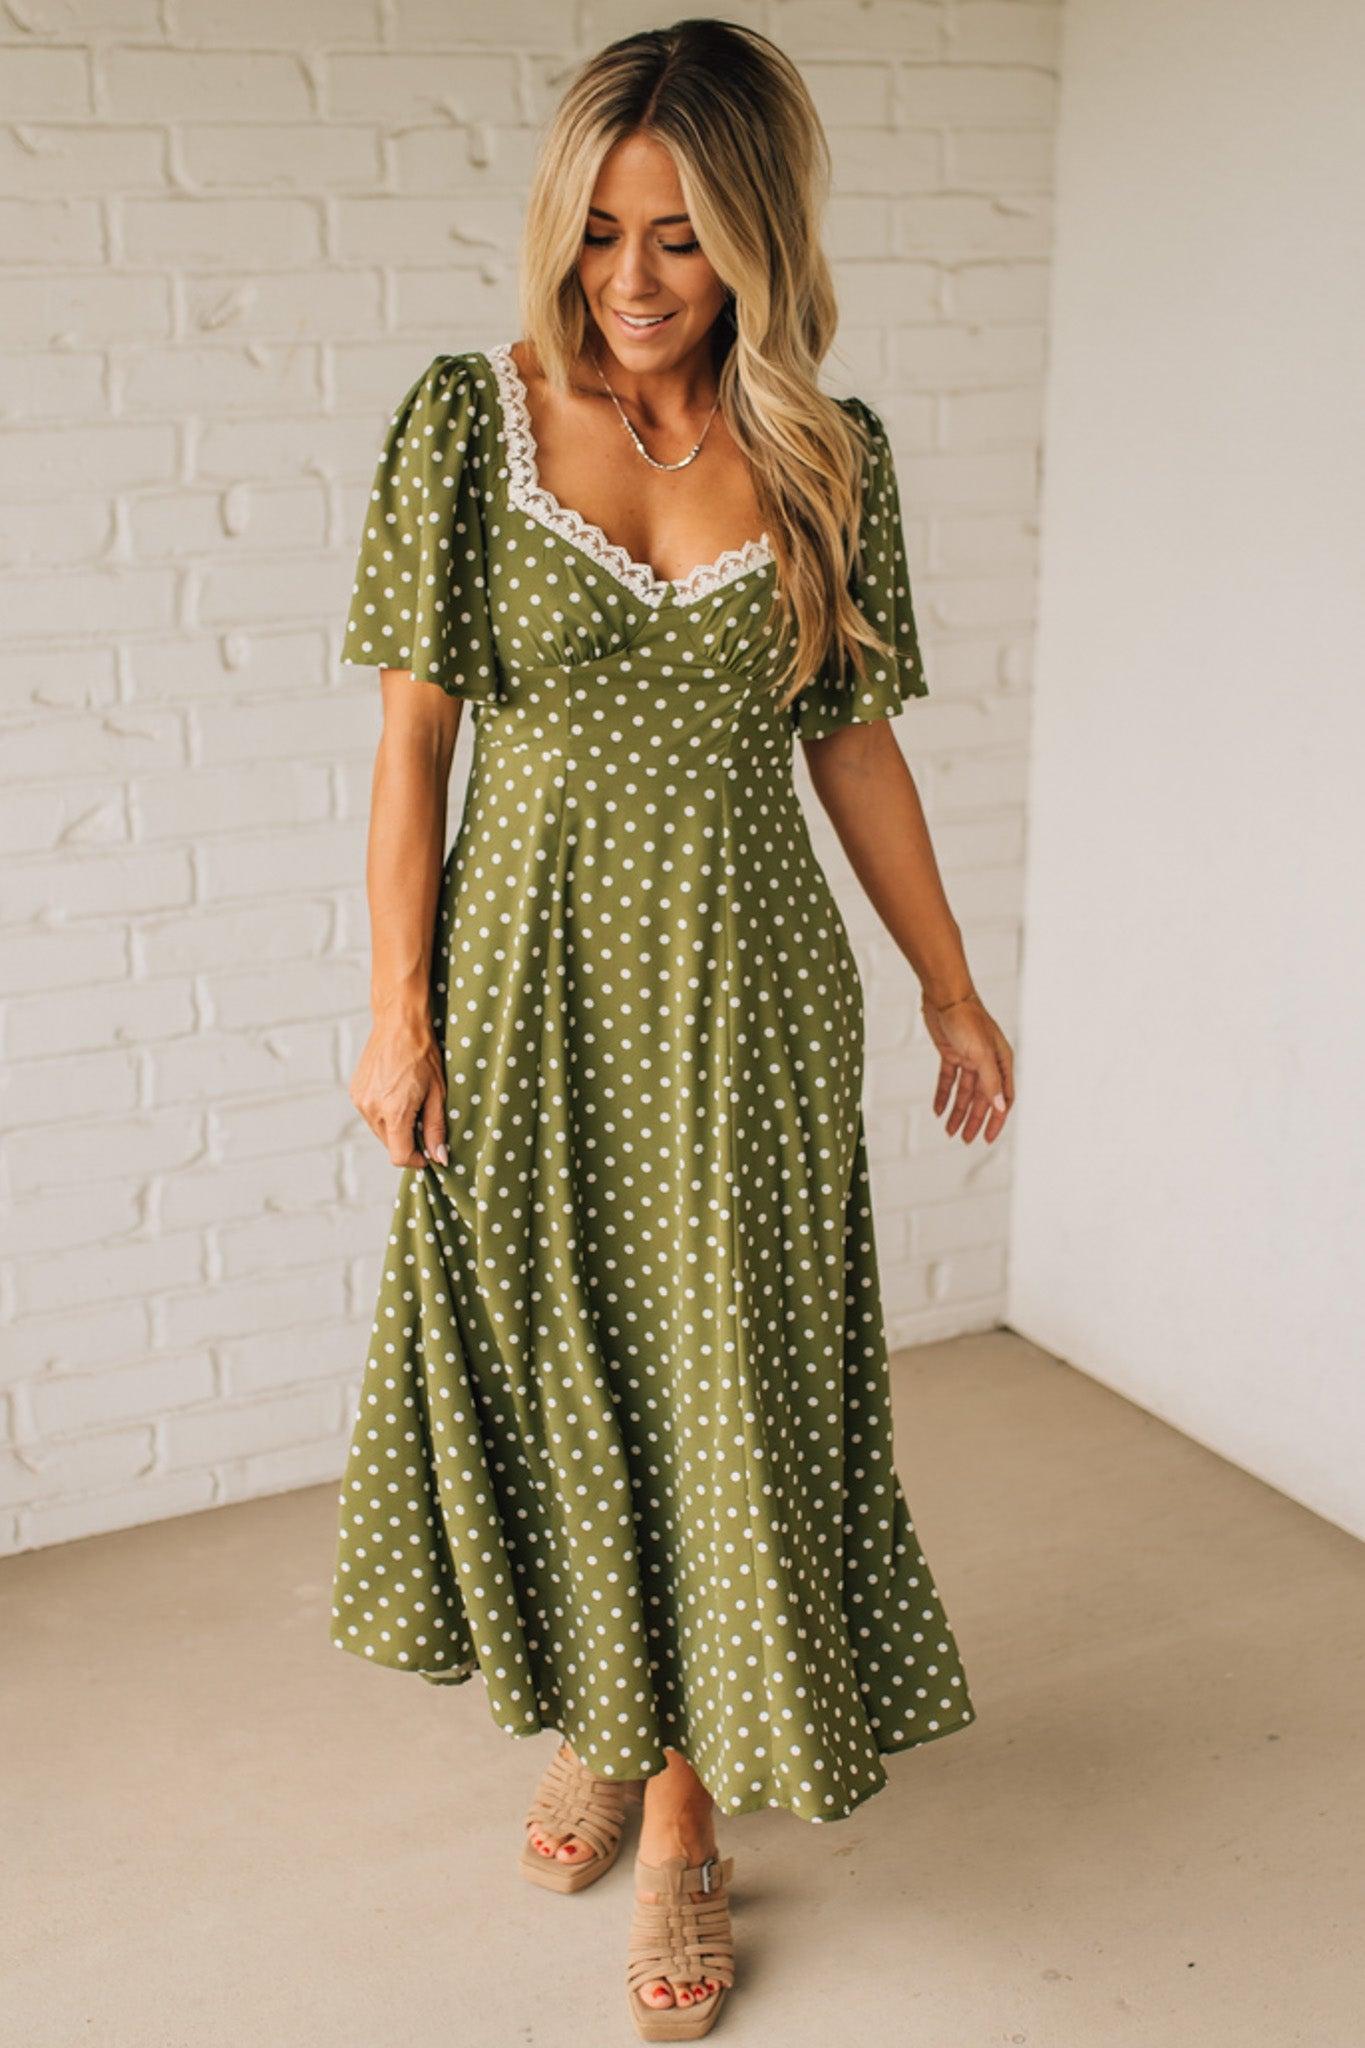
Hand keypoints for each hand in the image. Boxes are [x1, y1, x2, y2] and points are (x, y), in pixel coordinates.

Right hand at [349, 1008, 448, 1167]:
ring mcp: (360, 1100)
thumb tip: (439, 1157)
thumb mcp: (437, 1092)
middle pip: (390, 1145)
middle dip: (408, 1140)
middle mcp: (371, 1109)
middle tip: (423, 1119)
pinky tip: (396, 1094)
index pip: (399, 1156)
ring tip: (410, 1102)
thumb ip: (436, 1128)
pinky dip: (384, 1113)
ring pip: (380, 1131)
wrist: (399, 1023)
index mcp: (393, 1111)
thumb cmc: (423, 1054)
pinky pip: (371, 1115)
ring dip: (395, 1127)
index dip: (416, 1160)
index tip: (428, 1154)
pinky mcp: (355, 1092)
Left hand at [919, 987, 1014, 1143]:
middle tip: (964, 1139)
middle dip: (974, 1120)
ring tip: (949, 1130)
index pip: (1002, 1099)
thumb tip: (999, 1107)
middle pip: (982, 1099)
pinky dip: (943, 1094)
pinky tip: (938, 1109)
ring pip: (965, 1092)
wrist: (946, 995)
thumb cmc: (968, 1019)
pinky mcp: (952, 1054)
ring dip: (958, 1111)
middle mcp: (987, 1062)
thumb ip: (990, 1082)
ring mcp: (969, 1058)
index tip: (987, 1139)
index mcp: (1001, 1062)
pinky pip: (948, 1080)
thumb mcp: (980, 1054)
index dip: (996, 1120)